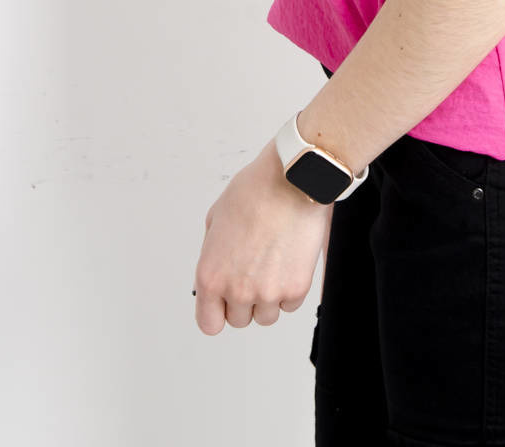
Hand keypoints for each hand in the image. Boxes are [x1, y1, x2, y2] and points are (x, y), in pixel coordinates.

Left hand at [193, 137, 331, 334]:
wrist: (290, 181)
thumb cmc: (256, 190)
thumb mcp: (216, 218)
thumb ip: (213, 253)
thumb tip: (218, 269)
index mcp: (211, 276)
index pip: (209, 323)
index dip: (217, 312)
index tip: (224, 305)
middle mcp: (237, 290)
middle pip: (239, 320)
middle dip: (245, 300)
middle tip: (254, 272)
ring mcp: (268, 292)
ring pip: (266, 316)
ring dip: (269, 297)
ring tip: (273, 264)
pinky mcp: (296, 288)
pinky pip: (290, 304)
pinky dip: (291, 288)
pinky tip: (289, 261)